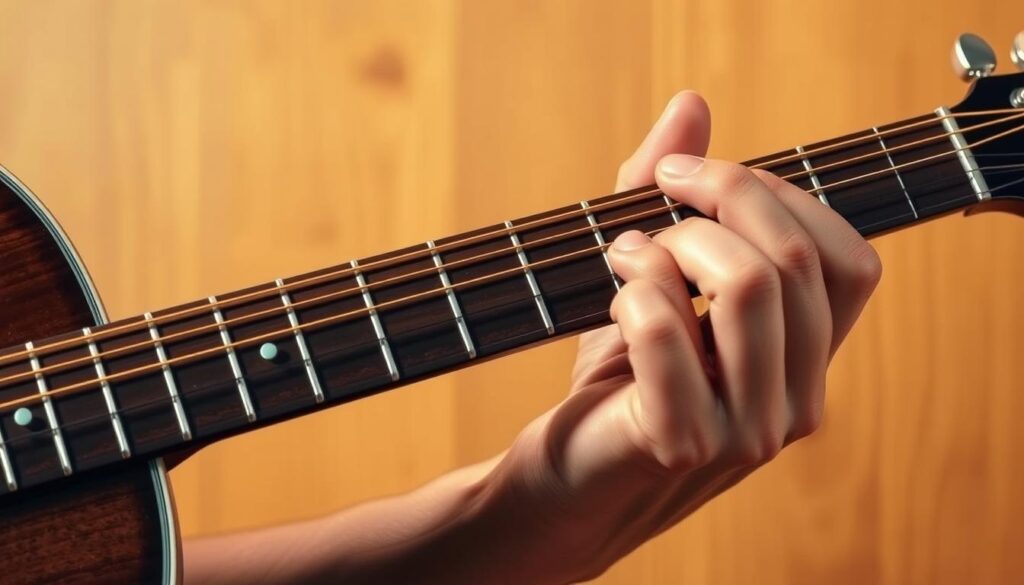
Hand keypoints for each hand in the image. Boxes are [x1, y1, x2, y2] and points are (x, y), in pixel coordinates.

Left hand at [474, 91, 882, 582]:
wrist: (567, 479)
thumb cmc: (619, 376)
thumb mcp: (653, 277)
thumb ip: (673, 194)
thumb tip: (692, 104)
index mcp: (804, 361)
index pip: (850, 262)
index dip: (783, 199)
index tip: (698, 178)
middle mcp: (797, 402)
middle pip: (797, 260)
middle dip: (719, 196)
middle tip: (652, 192)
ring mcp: (747, 431)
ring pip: (749, 285)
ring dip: (671, 244)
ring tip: (624, 251)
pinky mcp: (682, 442)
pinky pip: (664, 326)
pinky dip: (630, 287)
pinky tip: (609, 297)